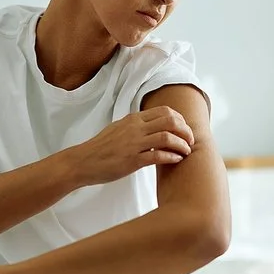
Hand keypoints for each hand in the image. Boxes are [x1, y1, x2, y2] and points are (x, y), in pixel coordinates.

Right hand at [69, 105, 194, 185]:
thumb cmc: (101, 148)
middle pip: (170, 121)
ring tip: (186, 152)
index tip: (185, 130)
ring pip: (167, 137)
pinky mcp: (132, 161)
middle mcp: (135, 128)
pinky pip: (158, 156)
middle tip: (190, 141)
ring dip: (182, 145)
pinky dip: (171, 157)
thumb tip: (154, 127)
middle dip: (185, 131)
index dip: (180, 120)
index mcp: (133, 119)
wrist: (83, 162)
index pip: (165, 111)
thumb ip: (137, 126)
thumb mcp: (119, 129)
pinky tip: (176, 160)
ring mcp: (133, 144)